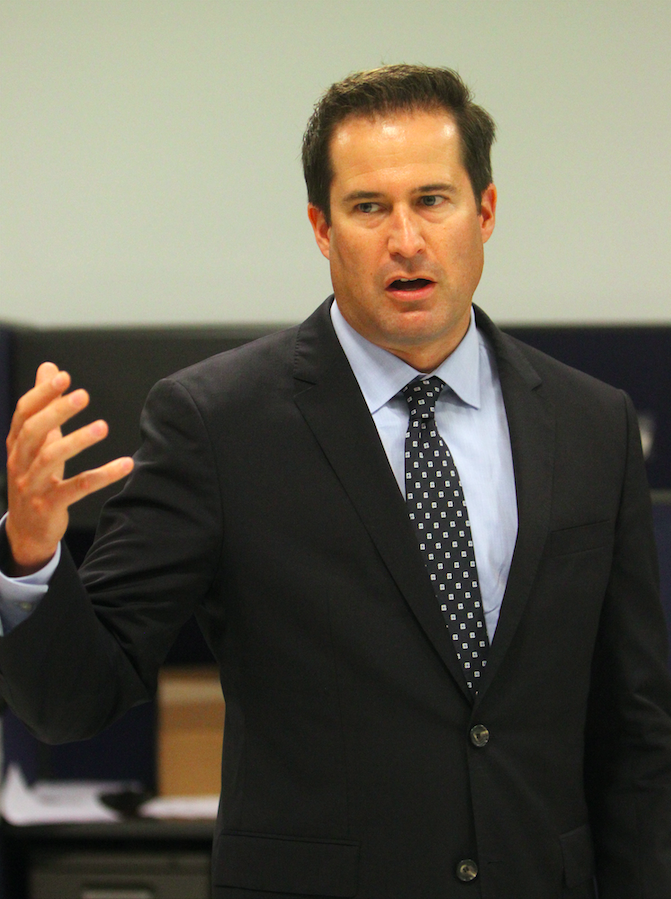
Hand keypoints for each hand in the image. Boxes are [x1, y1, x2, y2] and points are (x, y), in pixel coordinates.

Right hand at [5, 362, 133, 575]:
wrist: (26, 530)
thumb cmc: (34, 476)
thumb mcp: (36, 441)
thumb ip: (44, 405)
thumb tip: (49, 367)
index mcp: (16, 444)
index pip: (24, 413)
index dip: (41, 394)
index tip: (62, 376)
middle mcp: (19, 462)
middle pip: (34, 432)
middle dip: (57, 411)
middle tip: (83, 395)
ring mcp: (32, 485)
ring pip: (50, 458)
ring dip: (78, 440)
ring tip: (103, 427)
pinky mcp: (49, 506)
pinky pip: (76, 488)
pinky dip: (101, 476)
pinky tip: (125, 465)